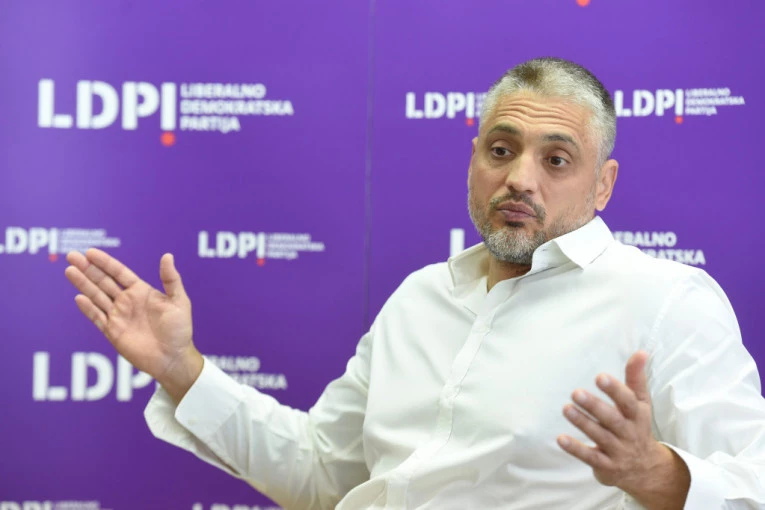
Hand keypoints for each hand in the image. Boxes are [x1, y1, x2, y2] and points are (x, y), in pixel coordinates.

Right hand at [64, 248, 202, 400]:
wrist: (173, 358)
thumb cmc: (180, 330)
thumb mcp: (179, 301)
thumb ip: (171, 279)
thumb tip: (167, 255)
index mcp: (141, 292)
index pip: (119, 273)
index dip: (105, 262)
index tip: (90, 252)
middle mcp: (127, 302)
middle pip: (103, 281)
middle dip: (88, 269)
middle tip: (72, 256)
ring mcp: (119, 316)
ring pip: (96, 296)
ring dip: (83, 284)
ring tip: (70, 270)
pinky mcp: (113, 332)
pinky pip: (97, 318)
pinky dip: (88, 308)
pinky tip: (79, 298)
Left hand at [556, 351, 688, 506]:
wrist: (646, 469)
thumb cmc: (637, 426)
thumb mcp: (640, 403)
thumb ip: (636, 378)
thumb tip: (640, 352)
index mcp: (636, 415)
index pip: (627, 401)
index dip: (614, 389)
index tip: (600, 377)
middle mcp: (628, 432)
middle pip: (611, 419)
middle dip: (594, 406)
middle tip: (575, 393)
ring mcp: (617, 450)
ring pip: (599, 436)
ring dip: (582, 423)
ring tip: (566, 409)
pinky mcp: (605, 465)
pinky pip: (590, 456)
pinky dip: (575, 448)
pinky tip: (560, 439)